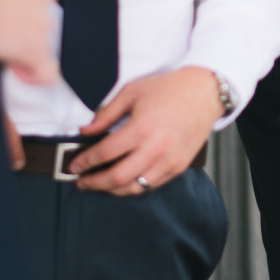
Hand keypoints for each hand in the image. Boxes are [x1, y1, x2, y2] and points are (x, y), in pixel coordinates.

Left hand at [67, 67, 222, 195]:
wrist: (204, 92)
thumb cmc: (169, 89)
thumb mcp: (132, 92)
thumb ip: (107, 113)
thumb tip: (86, 131)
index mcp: (141, 128)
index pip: (104, 153)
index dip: (85, 162)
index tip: (74, 165)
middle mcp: (155, 149)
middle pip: (116, 177)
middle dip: (94, 183)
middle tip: (81, 182)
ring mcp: (168, 161)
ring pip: (134, 188)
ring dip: (112, 190)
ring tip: (100, 185)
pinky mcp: (178, 166)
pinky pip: (152, 185)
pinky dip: (134, 188)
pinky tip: (124, 183)